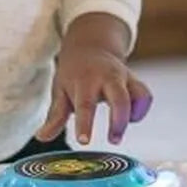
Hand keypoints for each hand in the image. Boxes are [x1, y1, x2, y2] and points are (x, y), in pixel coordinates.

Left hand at [37, 43, 152, 145]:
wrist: (91, 45)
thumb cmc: (74, 73)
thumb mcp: (60, 90)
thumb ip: (55, 116)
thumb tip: (42, 137)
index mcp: (85, 81)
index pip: (85, 105)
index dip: (85, 124)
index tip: (84, 141)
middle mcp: (108, 78)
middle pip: (120, 99)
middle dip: (119, 122)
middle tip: (113, 140)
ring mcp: (124, 78)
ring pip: (139, 95)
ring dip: (134, 115)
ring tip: (119, 132)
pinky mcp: (135, 81)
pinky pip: (145, 96)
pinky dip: (140, 110)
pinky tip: (129, 118)